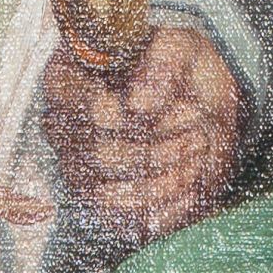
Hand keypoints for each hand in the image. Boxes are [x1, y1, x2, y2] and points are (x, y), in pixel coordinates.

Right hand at [42, 24, 242, 240]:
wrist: (208, 109)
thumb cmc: (185, 72)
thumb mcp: (182, 47)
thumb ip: (163, 61)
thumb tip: (138, 104)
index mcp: (69, 78)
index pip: (65, 98)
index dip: (102, 109)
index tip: (144, 107)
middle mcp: (65, 128)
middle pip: (96, 153)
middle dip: (156, 145)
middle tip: (196, 122)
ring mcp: (82, 172)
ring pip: (107, 196)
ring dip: (165, 177)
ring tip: (198, 146)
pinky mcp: (109, 206)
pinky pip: (126, 224)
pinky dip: (167, 206)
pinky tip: (192, 180)